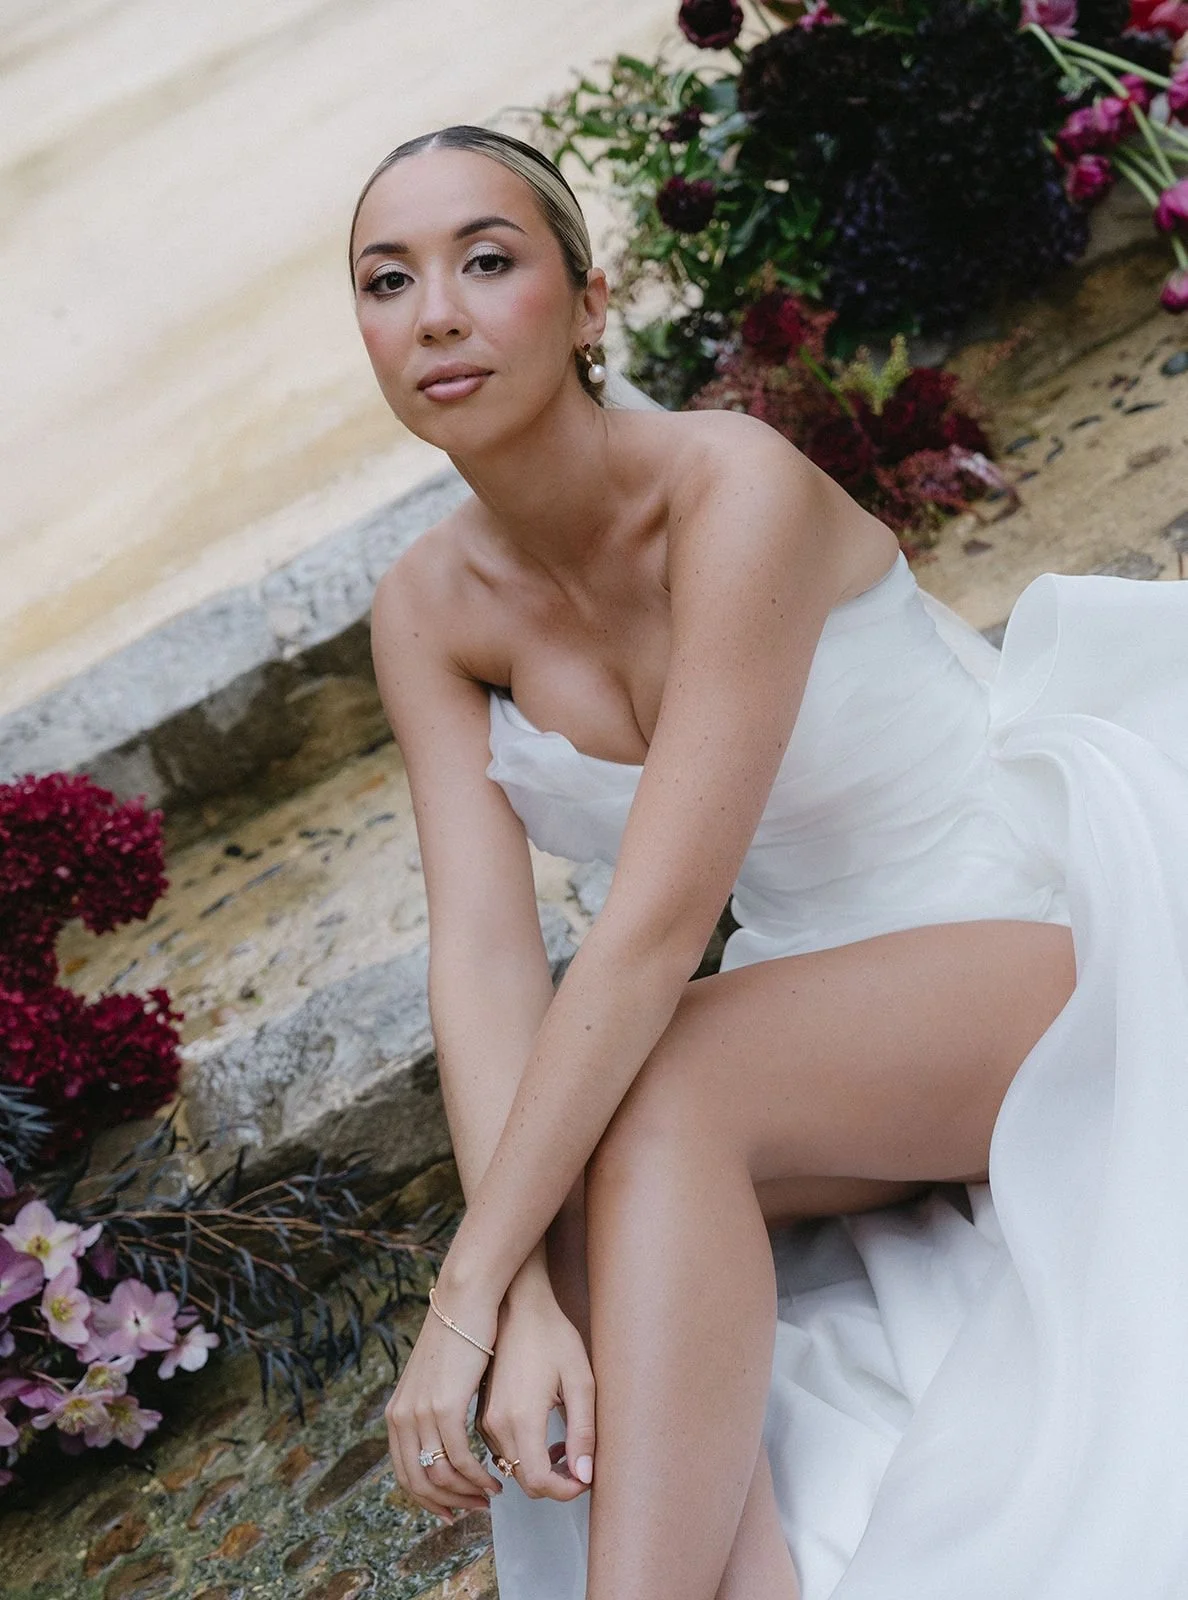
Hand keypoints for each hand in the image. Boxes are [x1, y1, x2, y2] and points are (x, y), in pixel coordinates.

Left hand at [385, 1282, 504, 1518]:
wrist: (465, 1300)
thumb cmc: (460, 1335)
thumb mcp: (434, 1378)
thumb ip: (431, 1408)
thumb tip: (440, 1435)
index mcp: (396, 1414)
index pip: (404, 1474)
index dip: (428, 1500)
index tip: (452, 1511)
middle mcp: (401, 1417)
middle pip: (419, 1482)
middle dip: (449, 1503)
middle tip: (476, 1508)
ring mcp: (420, 1412)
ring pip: (440, 1474)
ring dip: (467, 1492)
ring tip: (492, 1492)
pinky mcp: (444, 1405)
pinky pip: (459, 1456)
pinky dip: (478, 1474)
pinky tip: (496, 1474)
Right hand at [476, 1276, 595, 1501]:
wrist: (518, 1305)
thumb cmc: (553, 1337)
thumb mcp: (580, 1381)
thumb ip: (584, 1432)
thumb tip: (584, 1476)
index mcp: (522, 1419)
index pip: (541, 1483)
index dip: (567, 1491)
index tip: (586, 1478)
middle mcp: (496, 1425)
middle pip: (525, 1482)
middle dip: (556, 1482)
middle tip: (580, 1461)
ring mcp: (484, 1420)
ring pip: (512, 1469)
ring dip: (539, 1469)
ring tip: (564, 1442)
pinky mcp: (480, 1413)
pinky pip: (501, 1452)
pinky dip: (523, 1455)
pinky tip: (543, 1431)